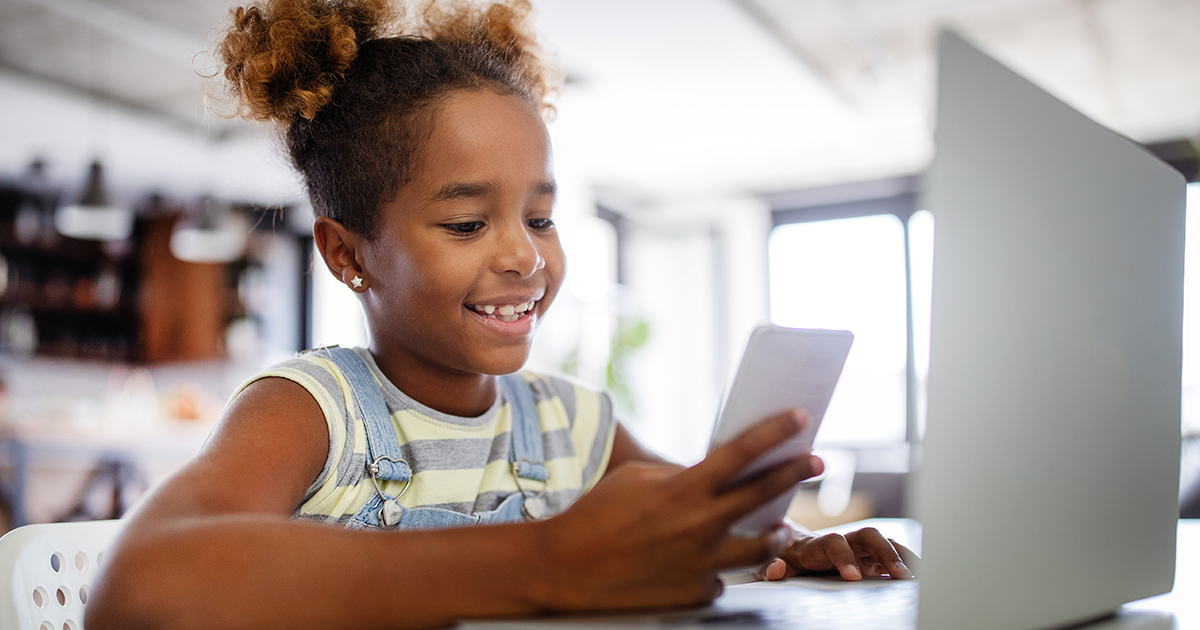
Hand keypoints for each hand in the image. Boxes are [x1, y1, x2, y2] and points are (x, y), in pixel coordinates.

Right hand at [541, 409, 823, 611]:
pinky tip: (704, 560)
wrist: (567, 567)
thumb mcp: (638, 478)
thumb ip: (681, 475)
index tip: (800, 417)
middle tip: (816, 461)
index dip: (775, 432)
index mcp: (684, 490)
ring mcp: (701, 564)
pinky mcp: (696, 593)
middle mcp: (700, 526)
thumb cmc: (598, 514)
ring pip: (760, 547)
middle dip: (796, 473)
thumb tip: (711, 475)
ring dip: (773, 532)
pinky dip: (717, 566)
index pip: (741, 453)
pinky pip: (721, 576)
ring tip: (779, 524)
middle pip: (764, 496)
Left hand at [761, 526, 916, 580]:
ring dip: (901, 555)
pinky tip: (920, 572)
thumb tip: (776, 570)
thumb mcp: (766, 566)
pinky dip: (906, 559)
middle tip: (900, 575)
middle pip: (867, 535)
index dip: (844, 557)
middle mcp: (839, 541)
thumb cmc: (779, 558)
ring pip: (882, 542)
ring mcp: (856, 547)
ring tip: (916, 577)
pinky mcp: (867, 556)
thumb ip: (768, 568)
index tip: (853, 577)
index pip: (832, 543)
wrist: (788, 545)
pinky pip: (891, 552)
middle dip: (885, 552)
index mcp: (813, 545)